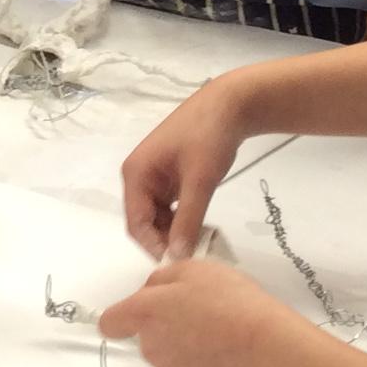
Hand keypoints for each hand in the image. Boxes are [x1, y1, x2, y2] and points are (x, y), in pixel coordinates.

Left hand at [98, 258, 289, 366]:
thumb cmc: (231, 301)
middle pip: (147, 339)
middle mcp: (150, 347)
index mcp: (145, 313)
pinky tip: (227, 360)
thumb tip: (153, 291)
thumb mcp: (195, 269)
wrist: (267, 346)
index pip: (110, 322)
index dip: (122, 318)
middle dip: (166, 329)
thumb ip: (163, 279)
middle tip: (201, 317)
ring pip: (169, 360)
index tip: (142, 315)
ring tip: (220, 338)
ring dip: (185, 350)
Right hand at [121, 70, 258, 256]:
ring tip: (201, 241)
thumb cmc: (209, 137)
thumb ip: (187, 220)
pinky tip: (201, 225)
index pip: (136, 223)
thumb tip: (178, 256)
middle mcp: (139, 176)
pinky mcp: (171, 176)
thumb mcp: (199, 181)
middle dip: (166, 239)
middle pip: (145, 222)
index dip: (154, 246)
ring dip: (176, 230)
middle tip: (194, 254)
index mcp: (136, 174)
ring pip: (159, 216)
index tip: (180, 262)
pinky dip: (183, 218)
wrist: (231, 104)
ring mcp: (155, 176)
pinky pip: (170, 206)